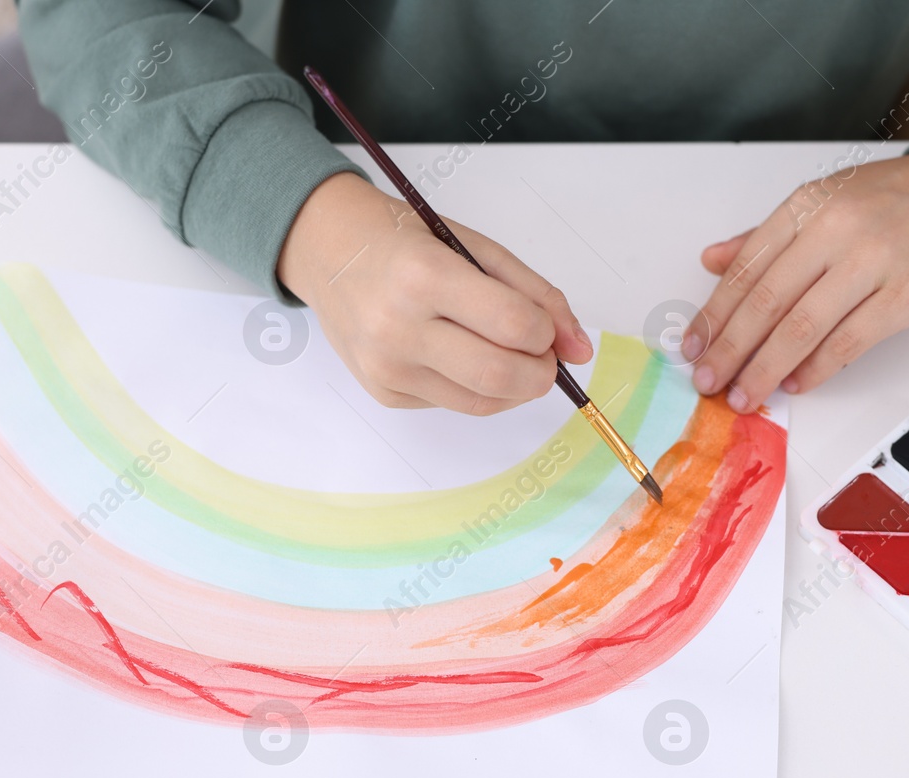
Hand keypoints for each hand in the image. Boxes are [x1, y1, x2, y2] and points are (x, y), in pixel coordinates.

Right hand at [277, 173, 592, 414]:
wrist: (327, 251)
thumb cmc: (403, 241)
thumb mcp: (473, 246)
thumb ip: (534, 293)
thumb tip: (580, 348)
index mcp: (423, 276)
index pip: (513, 324)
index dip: (546, 332)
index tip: (545, 326)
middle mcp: (397, 327)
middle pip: (500, 375)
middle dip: (541, 372)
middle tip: (544, 356)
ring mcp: (386, 367)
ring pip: (482, 402)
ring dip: (515, 386)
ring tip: (511, 356)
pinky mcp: (383, 393)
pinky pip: (454, 404)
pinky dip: (477, 389)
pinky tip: (464, 356)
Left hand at [683, 153, 908, 410]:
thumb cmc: (893, 201)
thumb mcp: (823, 200)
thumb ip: (766, 236)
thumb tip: (713, 260)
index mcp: (806, 206)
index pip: (746, 269)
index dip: (714, 314)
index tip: (693, 346)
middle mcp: (835, 230)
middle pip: (767, 302)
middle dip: (730, 350)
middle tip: (709, 381)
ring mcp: (872, 263)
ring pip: (802, 327)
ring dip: (766, 368)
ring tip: (744, 394)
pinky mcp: (905, 296)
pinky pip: (849, 341)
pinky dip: (816, 368)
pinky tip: (795, 383)